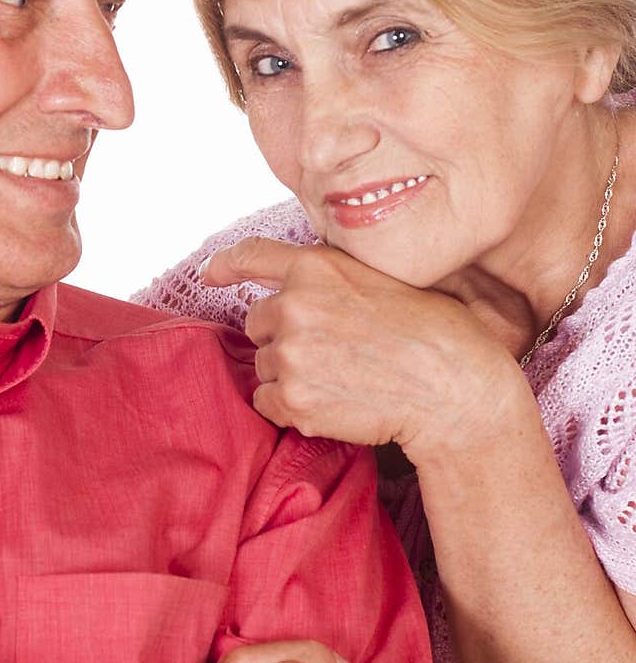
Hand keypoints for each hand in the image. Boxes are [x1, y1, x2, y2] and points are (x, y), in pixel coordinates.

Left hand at [201, 238, 519, 465]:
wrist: (453, 388)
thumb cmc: (433, 331)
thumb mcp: (381, 278)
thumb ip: (331, 278)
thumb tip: (297, 288)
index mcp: (316, 266)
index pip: (252, 256)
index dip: (225, 264)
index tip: (209, 273)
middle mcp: (294, 305)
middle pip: (257, 322)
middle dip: (282, 336)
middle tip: (332, 351)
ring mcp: (290, 353)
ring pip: (264, 365)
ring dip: (290, 373)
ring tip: (342, 378)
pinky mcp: (293, 399)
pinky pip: (267, 402)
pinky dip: (291, 406)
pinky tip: (333, 402)